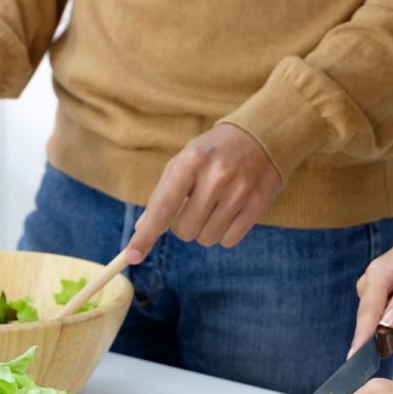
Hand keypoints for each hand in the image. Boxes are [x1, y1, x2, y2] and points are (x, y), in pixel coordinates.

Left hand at [125, 124, 281, 261]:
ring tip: (214, 207)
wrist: (260, 137)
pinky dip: (224, 234)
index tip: (132, 256)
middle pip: (185, 230)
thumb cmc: (212, 153)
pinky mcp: (257, 204)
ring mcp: (239, 191)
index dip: (146, 236)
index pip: (163, 207)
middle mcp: (216, 176)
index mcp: (191, 162)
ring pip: (207, 238)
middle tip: (193, 207)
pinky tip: (230, 212)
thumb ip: (162, 194)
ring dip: (204, 231)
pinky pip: (229, 240)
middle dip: (183, 226)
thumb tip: (142, 228)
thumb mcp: (183, 162)